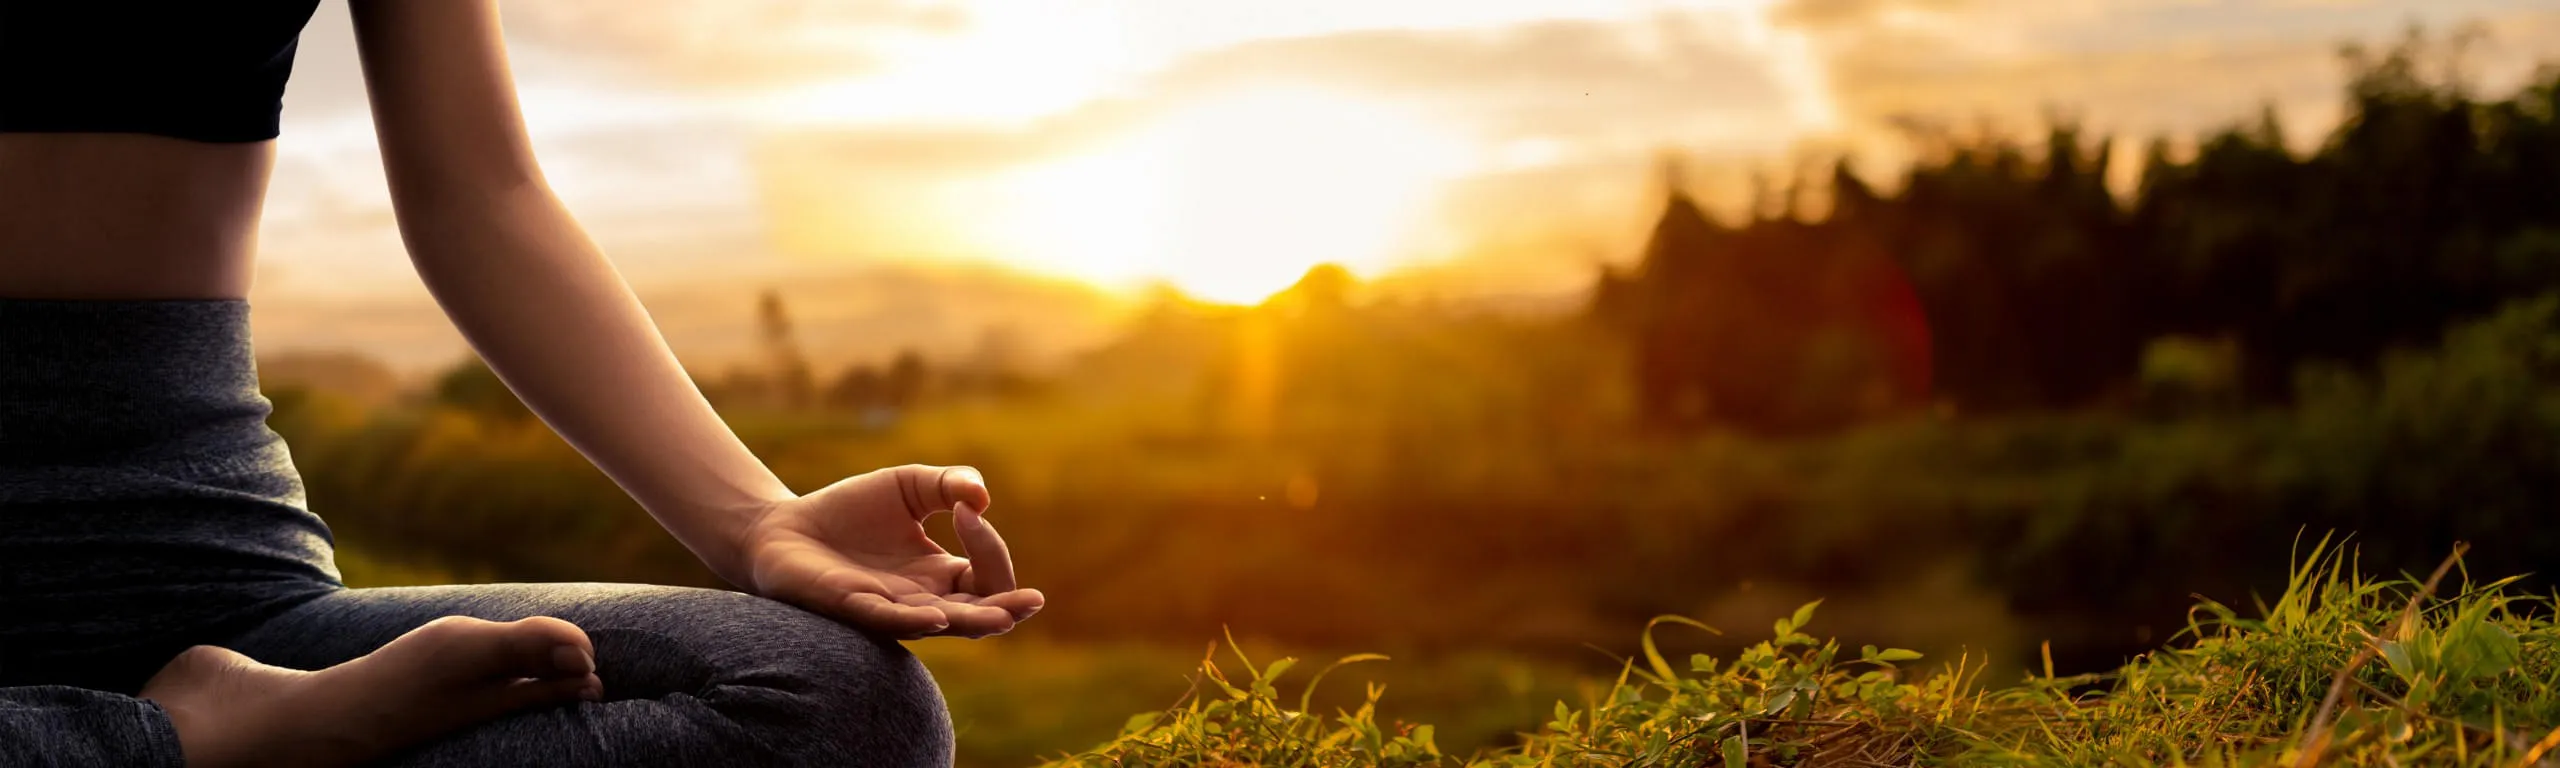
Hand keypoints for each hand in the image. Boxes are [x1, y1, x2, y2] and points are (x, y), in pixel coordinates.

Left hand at [739, 465, 1043, 638]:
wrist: (783, 527)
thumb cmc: (848, 512)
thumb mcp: (908, 485)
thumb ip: (949, 484)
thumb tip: (982, 497)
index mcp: (941, 576)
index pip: (989, 576)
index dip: (991, 545)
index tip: (967, 507)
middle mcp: (923, 601)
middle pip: (982, 615)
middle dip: (1009, 608)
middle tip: (1031, 599)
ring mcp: (890, 609)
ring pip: (945, 627)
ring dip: (976, 622)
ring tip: (1003, 615)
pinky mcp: (852, 607)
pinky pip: (890, 621)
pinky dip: (917, 620)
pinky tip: (940, 614)